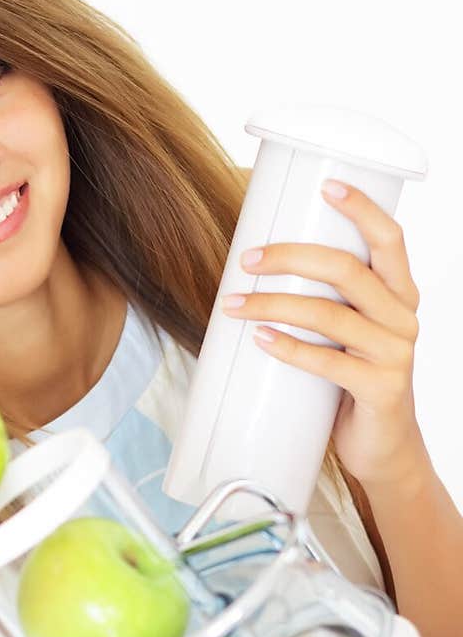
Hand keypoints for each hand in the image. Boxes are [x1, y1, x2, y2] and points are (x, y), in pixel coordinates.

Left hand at [220, 178, 426, 491]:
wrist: (381, 450)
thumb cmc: (354, 382)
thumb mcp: (347, 334)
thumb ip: (325, 301)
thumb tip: (258, 266)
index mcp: (399, 295)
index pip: (390, 239)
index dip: (362, 209)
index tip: (327, 186)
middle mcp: (403, 318)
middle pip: (348, 270)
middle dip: (291, 257)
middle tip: (248, 259)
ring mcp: (395, 354)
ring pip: (329, 314)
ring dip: (273, 303)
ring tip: (234, 303)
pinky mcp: (380, 388)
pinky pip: (327, 362)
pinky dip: (288, 347)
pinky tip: (259, 338)